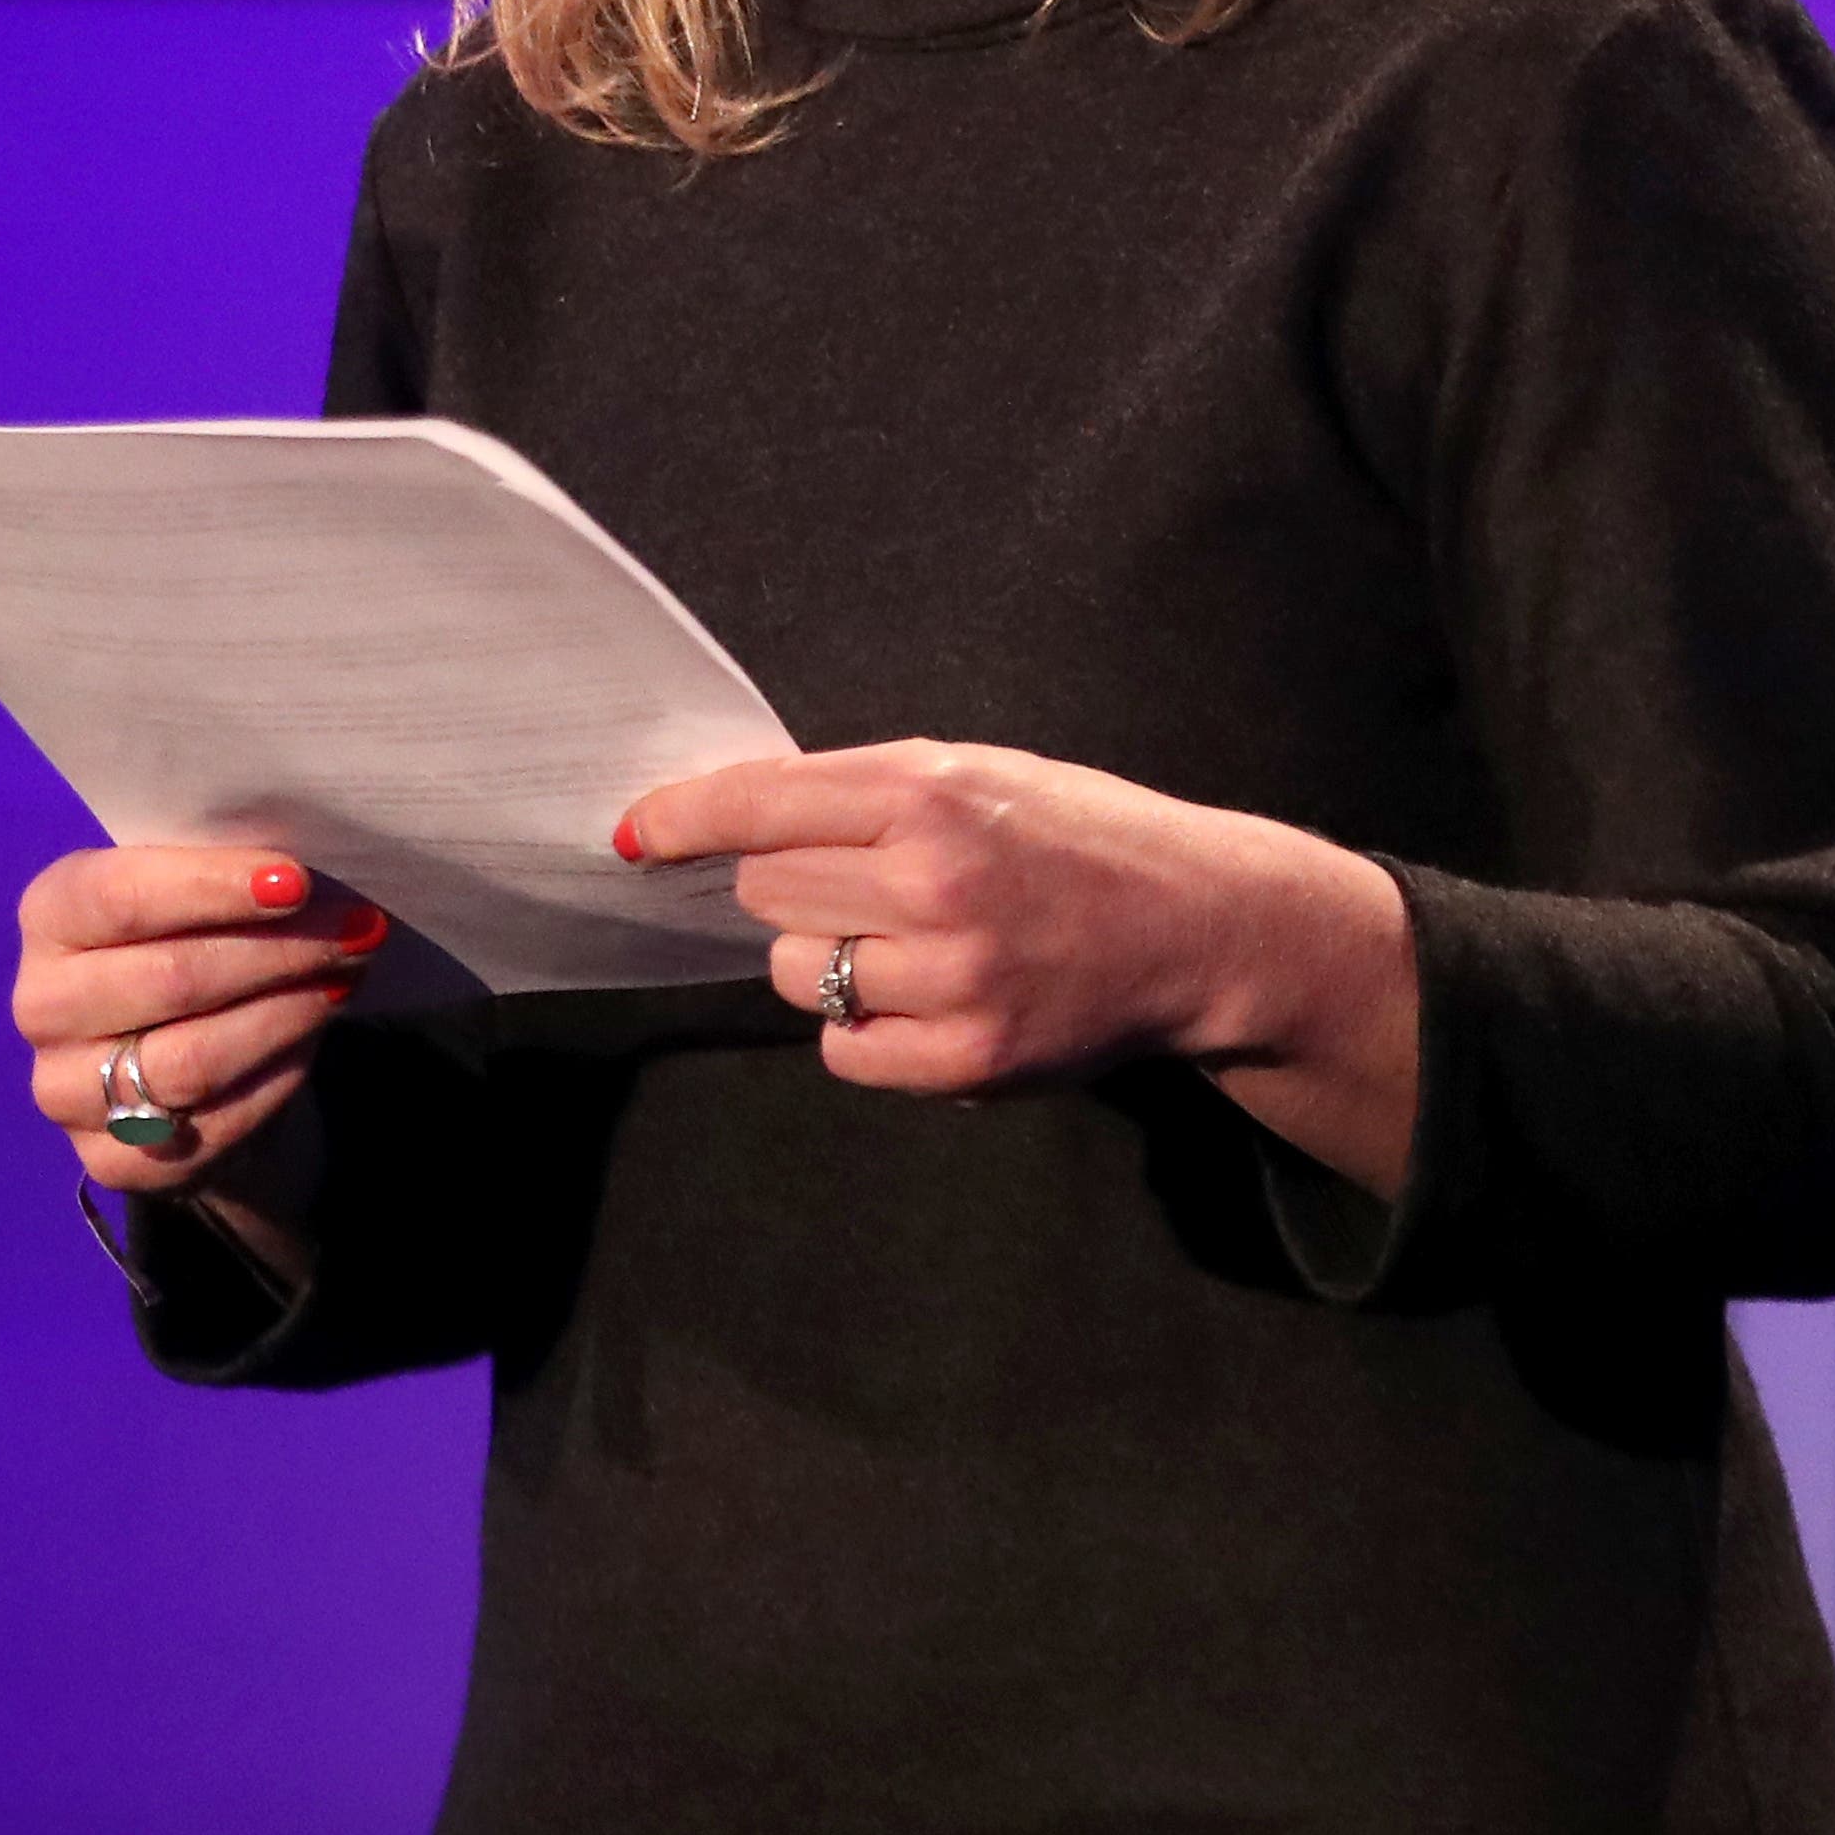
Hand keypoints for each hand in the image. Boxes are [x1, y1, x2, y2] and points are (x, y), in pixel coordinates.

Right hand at [11, 847, 383, 1218]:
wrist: (189, 1066)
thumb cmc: (197, 945)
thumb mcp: (199, 898)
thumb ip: (230, 878)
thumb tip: (304, 872)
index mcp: (52, 915)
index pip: (118, 896)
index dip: (210, 887)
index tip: (294, 881)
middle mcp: (41, 1005)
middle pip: (170, 979)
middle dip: (278, 952)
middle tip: (356, 931)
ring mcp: (64, 1091)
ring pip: (193, 1059)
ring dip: (287, 1015)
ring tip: (344, 981)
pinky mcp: (110, 1159)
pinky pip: (211, 1123)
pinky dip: (277, 1076)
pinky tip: (312, 1040)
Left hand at [615, 743, 1419, 1192]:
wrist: (1200, 929)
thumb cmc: (1081, 837)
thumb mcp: (981, 772)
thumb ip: (864, 790)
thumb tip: (733, 819)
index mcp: (931, 793)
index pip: (760, 804)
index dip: (681, 819)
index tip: (633, 835)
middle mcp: (933, 883)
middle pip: (764, 893)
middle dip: (792, 886)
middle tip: (863, 883)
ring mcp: (948, 980)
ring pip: (794, 973)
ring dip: (827, 958)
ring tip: (909, 942)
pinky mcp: (964, 1062)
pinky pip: (842, 1048)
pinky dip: (864, 1027)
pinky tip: (927, 998)